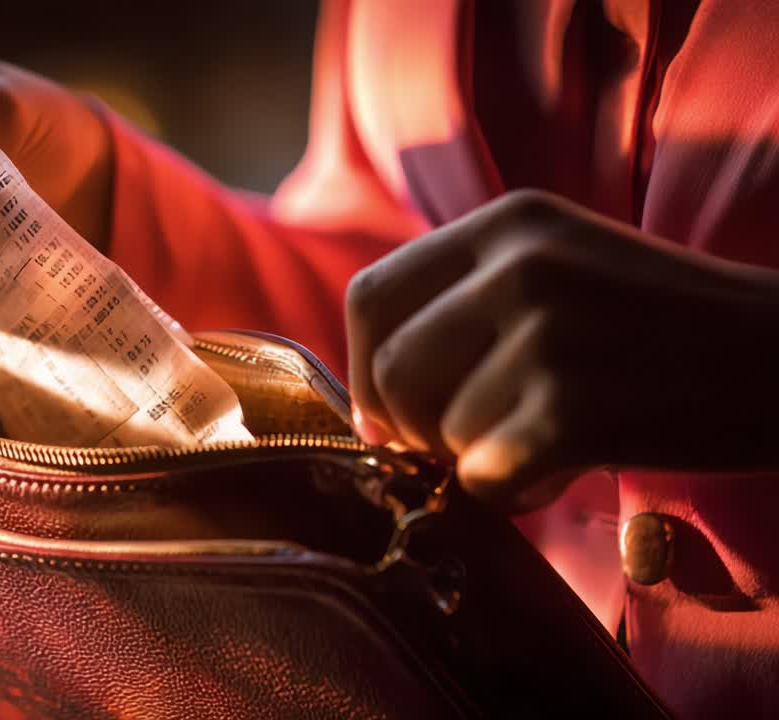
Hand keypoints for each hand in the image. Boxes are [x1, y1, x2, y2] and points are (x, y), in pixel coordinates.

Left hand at [345, 190, 778, 510]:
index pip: (370, 296)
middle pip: (391, 371)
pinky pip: (487, 478)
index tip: (393, 413)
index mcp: (508, 224)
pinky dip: (516, 493)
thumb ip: (467, 305)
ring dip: (480, 460)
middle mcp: (519, 266)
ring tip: (546, 444)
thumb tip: (370, 392)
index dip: (363, 369)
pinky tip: (567, 470)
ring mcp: (548, 333)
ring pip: (440, 432)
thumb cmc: (666, 330)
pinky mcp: (575, 408)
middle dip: (416, 429)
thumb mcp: (562, 270)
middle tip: (474, 442)